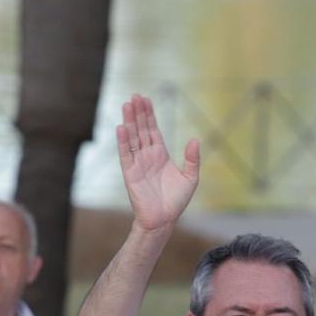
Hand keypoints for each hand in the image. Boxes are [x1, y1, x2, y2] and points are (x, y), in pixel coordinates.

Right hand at [116, 94, 199, 232]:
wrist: (164, 220)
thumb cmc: (176, 201)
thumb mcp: (190, 178)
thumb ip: (192, 159)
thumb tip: (195, 139)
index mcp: (160, 154)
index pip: (153, 129)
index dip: (149, 114)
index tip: (146, 99)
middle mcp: (147, 156)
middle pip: (141, 129)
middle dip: (138, 112)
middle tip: (135, 95)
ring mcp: (138, 163)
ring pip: (132, 138)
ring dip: (129, 121)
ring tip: (127, 105)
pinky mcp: (130, 174)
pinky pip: (125, 155)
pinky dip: (123, 142)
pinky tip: (121, 128)